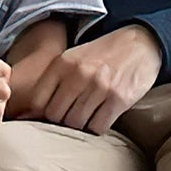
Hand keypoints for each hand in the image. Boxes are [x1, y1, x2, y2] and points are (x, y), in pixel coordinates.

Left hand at [17, 24, 162, 133]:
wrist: (140, 43)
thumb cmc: (102, 55)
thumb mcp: (73, 58)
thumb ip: (55, 81)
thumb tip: (31, 112)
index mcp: (62, 64)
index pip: (38, 101)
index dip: (40, 114)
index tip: (49, 116)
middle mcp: (78, 75)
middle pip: (56, 116)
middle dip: (62, 122)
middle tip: (72, 119)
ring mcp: (99, 87)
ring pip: (77, 123)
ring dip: (81, 126)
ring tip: (88, 117)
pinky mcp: (118, 98)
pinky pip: (98, 126)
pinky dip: (97, 128)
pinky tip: (101, 118)